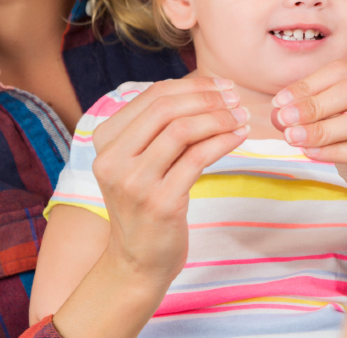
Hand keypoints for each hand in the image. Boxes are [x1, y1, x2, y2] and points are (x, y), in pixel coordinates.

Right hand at [90, 78, 249, 284]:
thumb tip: (202, 89)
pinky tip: (239, 137)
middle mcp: (113, 159)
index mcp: (104, 141)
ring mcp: (135, 183)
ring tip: (241, 117)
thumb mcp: (138, 162)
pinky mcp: (161, 203)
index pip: (151, 96)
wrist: (137, 261)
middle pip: (165, 109)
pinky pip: (198, 158)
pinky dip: (223, 141)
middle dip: (207, 98)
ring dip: (219, 118)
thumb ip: (157, 128)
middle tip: (236, 99)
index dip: (191, 86)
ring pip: (182, 130)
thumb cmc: (145, 204)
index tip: (221, 86)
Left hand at [271, 60, 346, 219]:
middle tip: (283, 119)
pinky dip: (335, 151)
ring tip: (293, 137)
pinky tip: (311, 153)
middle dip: (312, 104)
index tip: (279, 102)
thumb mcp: (339, 125)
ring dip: (321, 129)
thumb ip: (314, 110)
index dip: (308, 85)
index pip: (344, 70)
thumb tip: (279, 107)